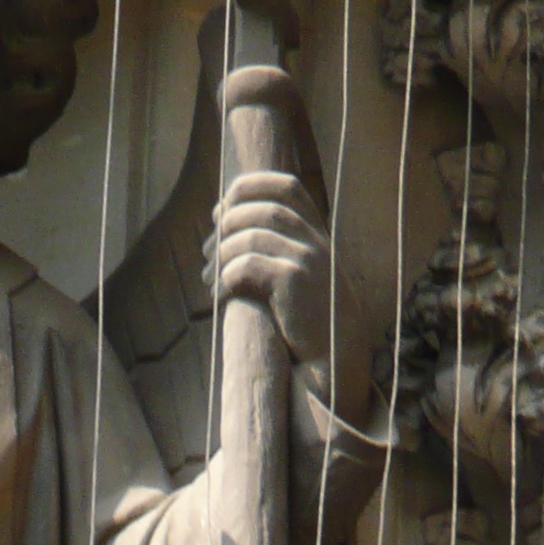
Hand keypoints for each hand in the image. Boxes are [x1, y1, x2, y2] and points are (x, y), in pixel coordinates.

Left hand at [209, 169, 349, 418]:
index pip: (288, 187)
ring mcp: (307, 259)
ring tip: (207, 276)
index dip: (251, 186)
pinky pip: (245, 266)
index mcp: (318, 234)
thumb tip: (227, 227)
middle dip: (228, 222)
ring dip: (220, 254)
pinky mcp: (293, 282)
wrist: (336, 358)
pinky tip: (218, 294)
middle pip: (263, 208)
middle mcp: (316, 241)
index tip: (224, 205)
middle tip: (207, 248)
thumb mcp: (304, 275)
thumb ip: (280, 249)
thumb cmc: (311, 320)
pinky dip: (224, 277)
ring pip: (249, 236)